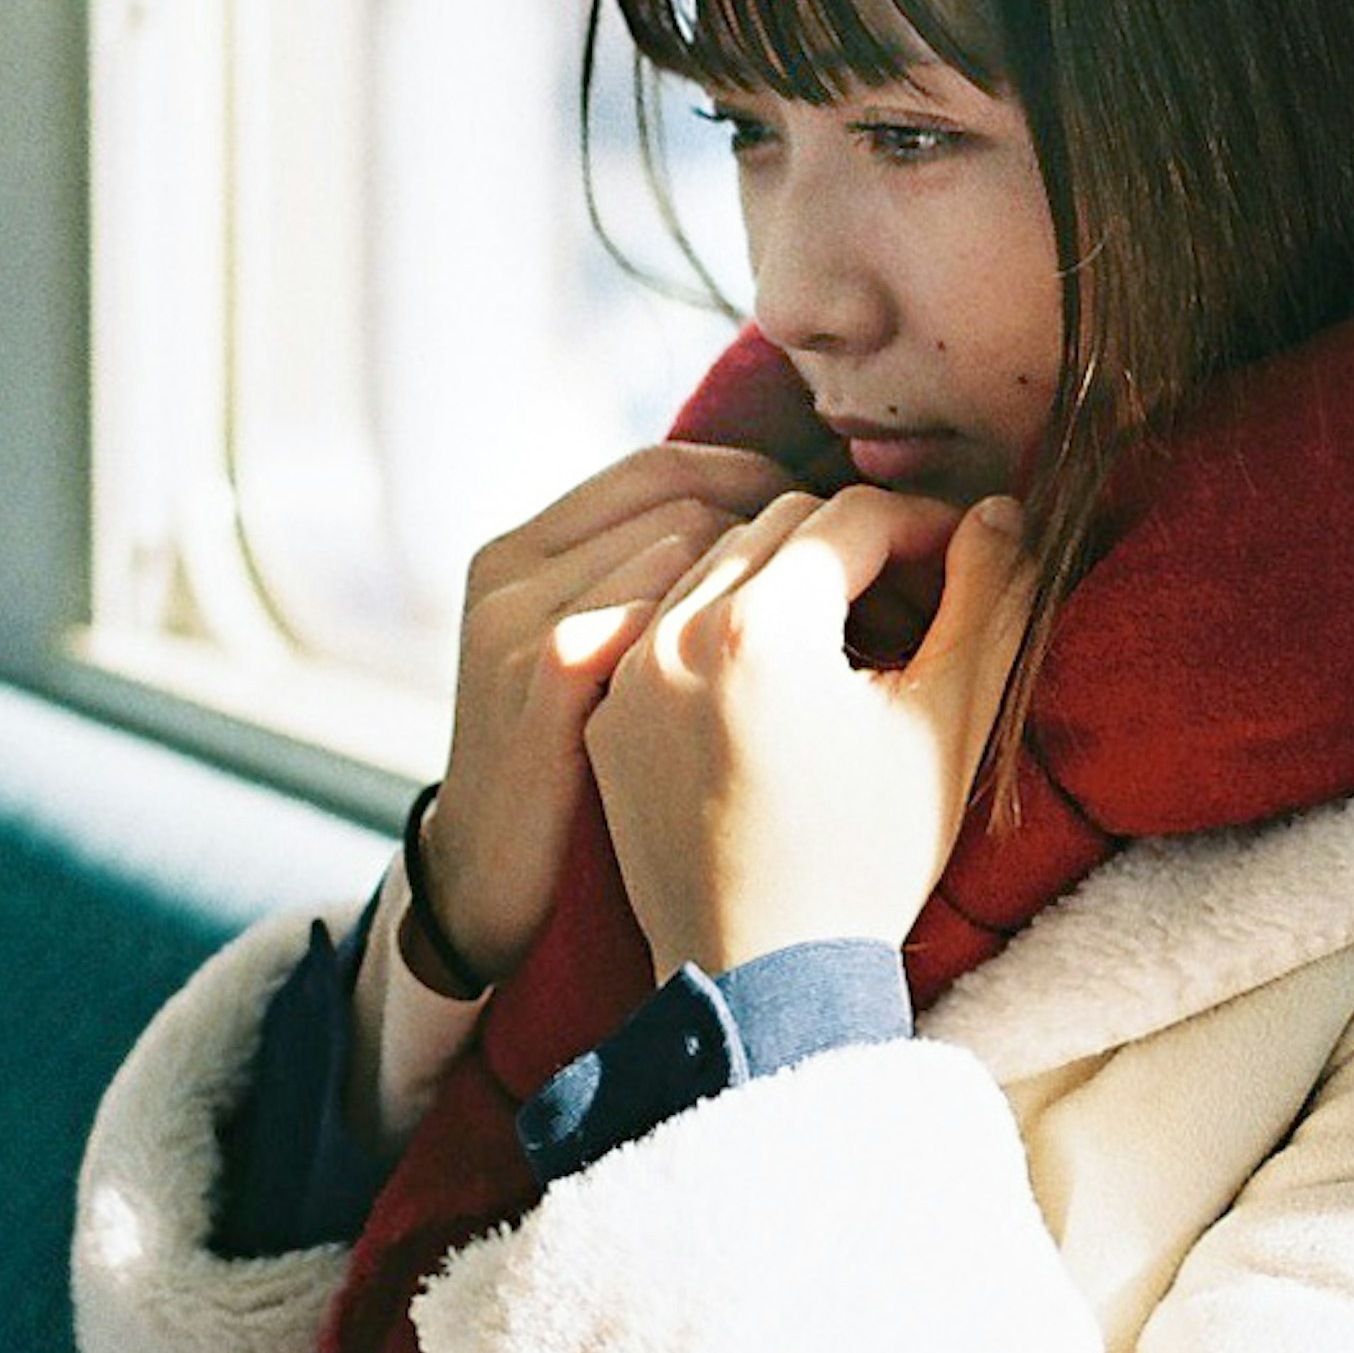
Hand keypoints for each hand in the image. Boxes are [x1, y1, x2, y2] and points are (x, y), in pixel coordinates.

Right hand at [417, 443, 801, 983]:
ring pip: (687, 545)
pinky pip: (668, 607)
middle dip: (784, 521)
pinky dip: (740, 628)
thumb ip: (628, 592)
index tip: (836, 535)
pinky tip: (798, 674)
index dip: (760, 483)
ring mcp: (526, 616)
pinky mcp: (552, 672)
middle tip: (871, 568)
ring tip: (854, 617)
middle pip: (685, 495)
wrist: (481, 885)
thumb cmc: (557, 774)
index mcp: (520, 552)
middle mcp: (514, 570)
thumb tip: (754, 533)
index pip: (662, 467)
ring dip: (778, 573)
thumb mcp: (572, 663)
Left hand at [585, 488, 1032, 978]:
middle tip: (911, 599)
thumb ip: (987, 600)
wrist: (763, 979)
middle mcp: (674, 636)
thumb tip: (996, 513)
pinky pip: (664, 632)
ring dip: (783, 580)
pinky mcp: (606, 721)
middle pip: (777, 525)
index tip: (963, 558)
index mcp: (760, 629)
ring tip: (846, 641)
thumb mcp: (950, 724)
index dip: (925, 525)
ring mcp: (628, 679)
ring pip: (712, 568)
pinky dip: (721, 632)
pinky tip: (776, 686)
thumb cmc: (867, 860)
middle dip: (851, 546)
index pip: (853, 517)